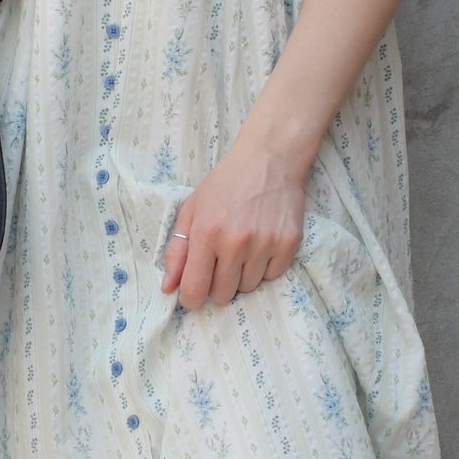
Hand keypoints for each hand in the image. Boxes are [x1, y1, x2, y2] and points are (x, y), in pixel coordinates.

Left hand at [159, 137, 308, 308]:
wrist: (269, 159)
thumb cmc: (225, 184)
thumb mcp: (192, 210)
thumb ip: (177, 251)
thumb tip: (169, 288)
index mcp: (206, 233)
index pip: (195, 289)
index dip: (190, 298)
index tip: (192, 293)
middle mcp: (236, 242)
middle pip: (222, 295)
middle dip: (216, 285)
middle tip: (219, 262)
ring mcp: (265, 245)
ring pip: (247, 288)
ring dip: (241, 275)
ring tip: (242, 248)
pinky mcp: (289, 244)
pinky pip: (271, 276)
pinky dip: (264, 267)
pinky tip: (261, 244)